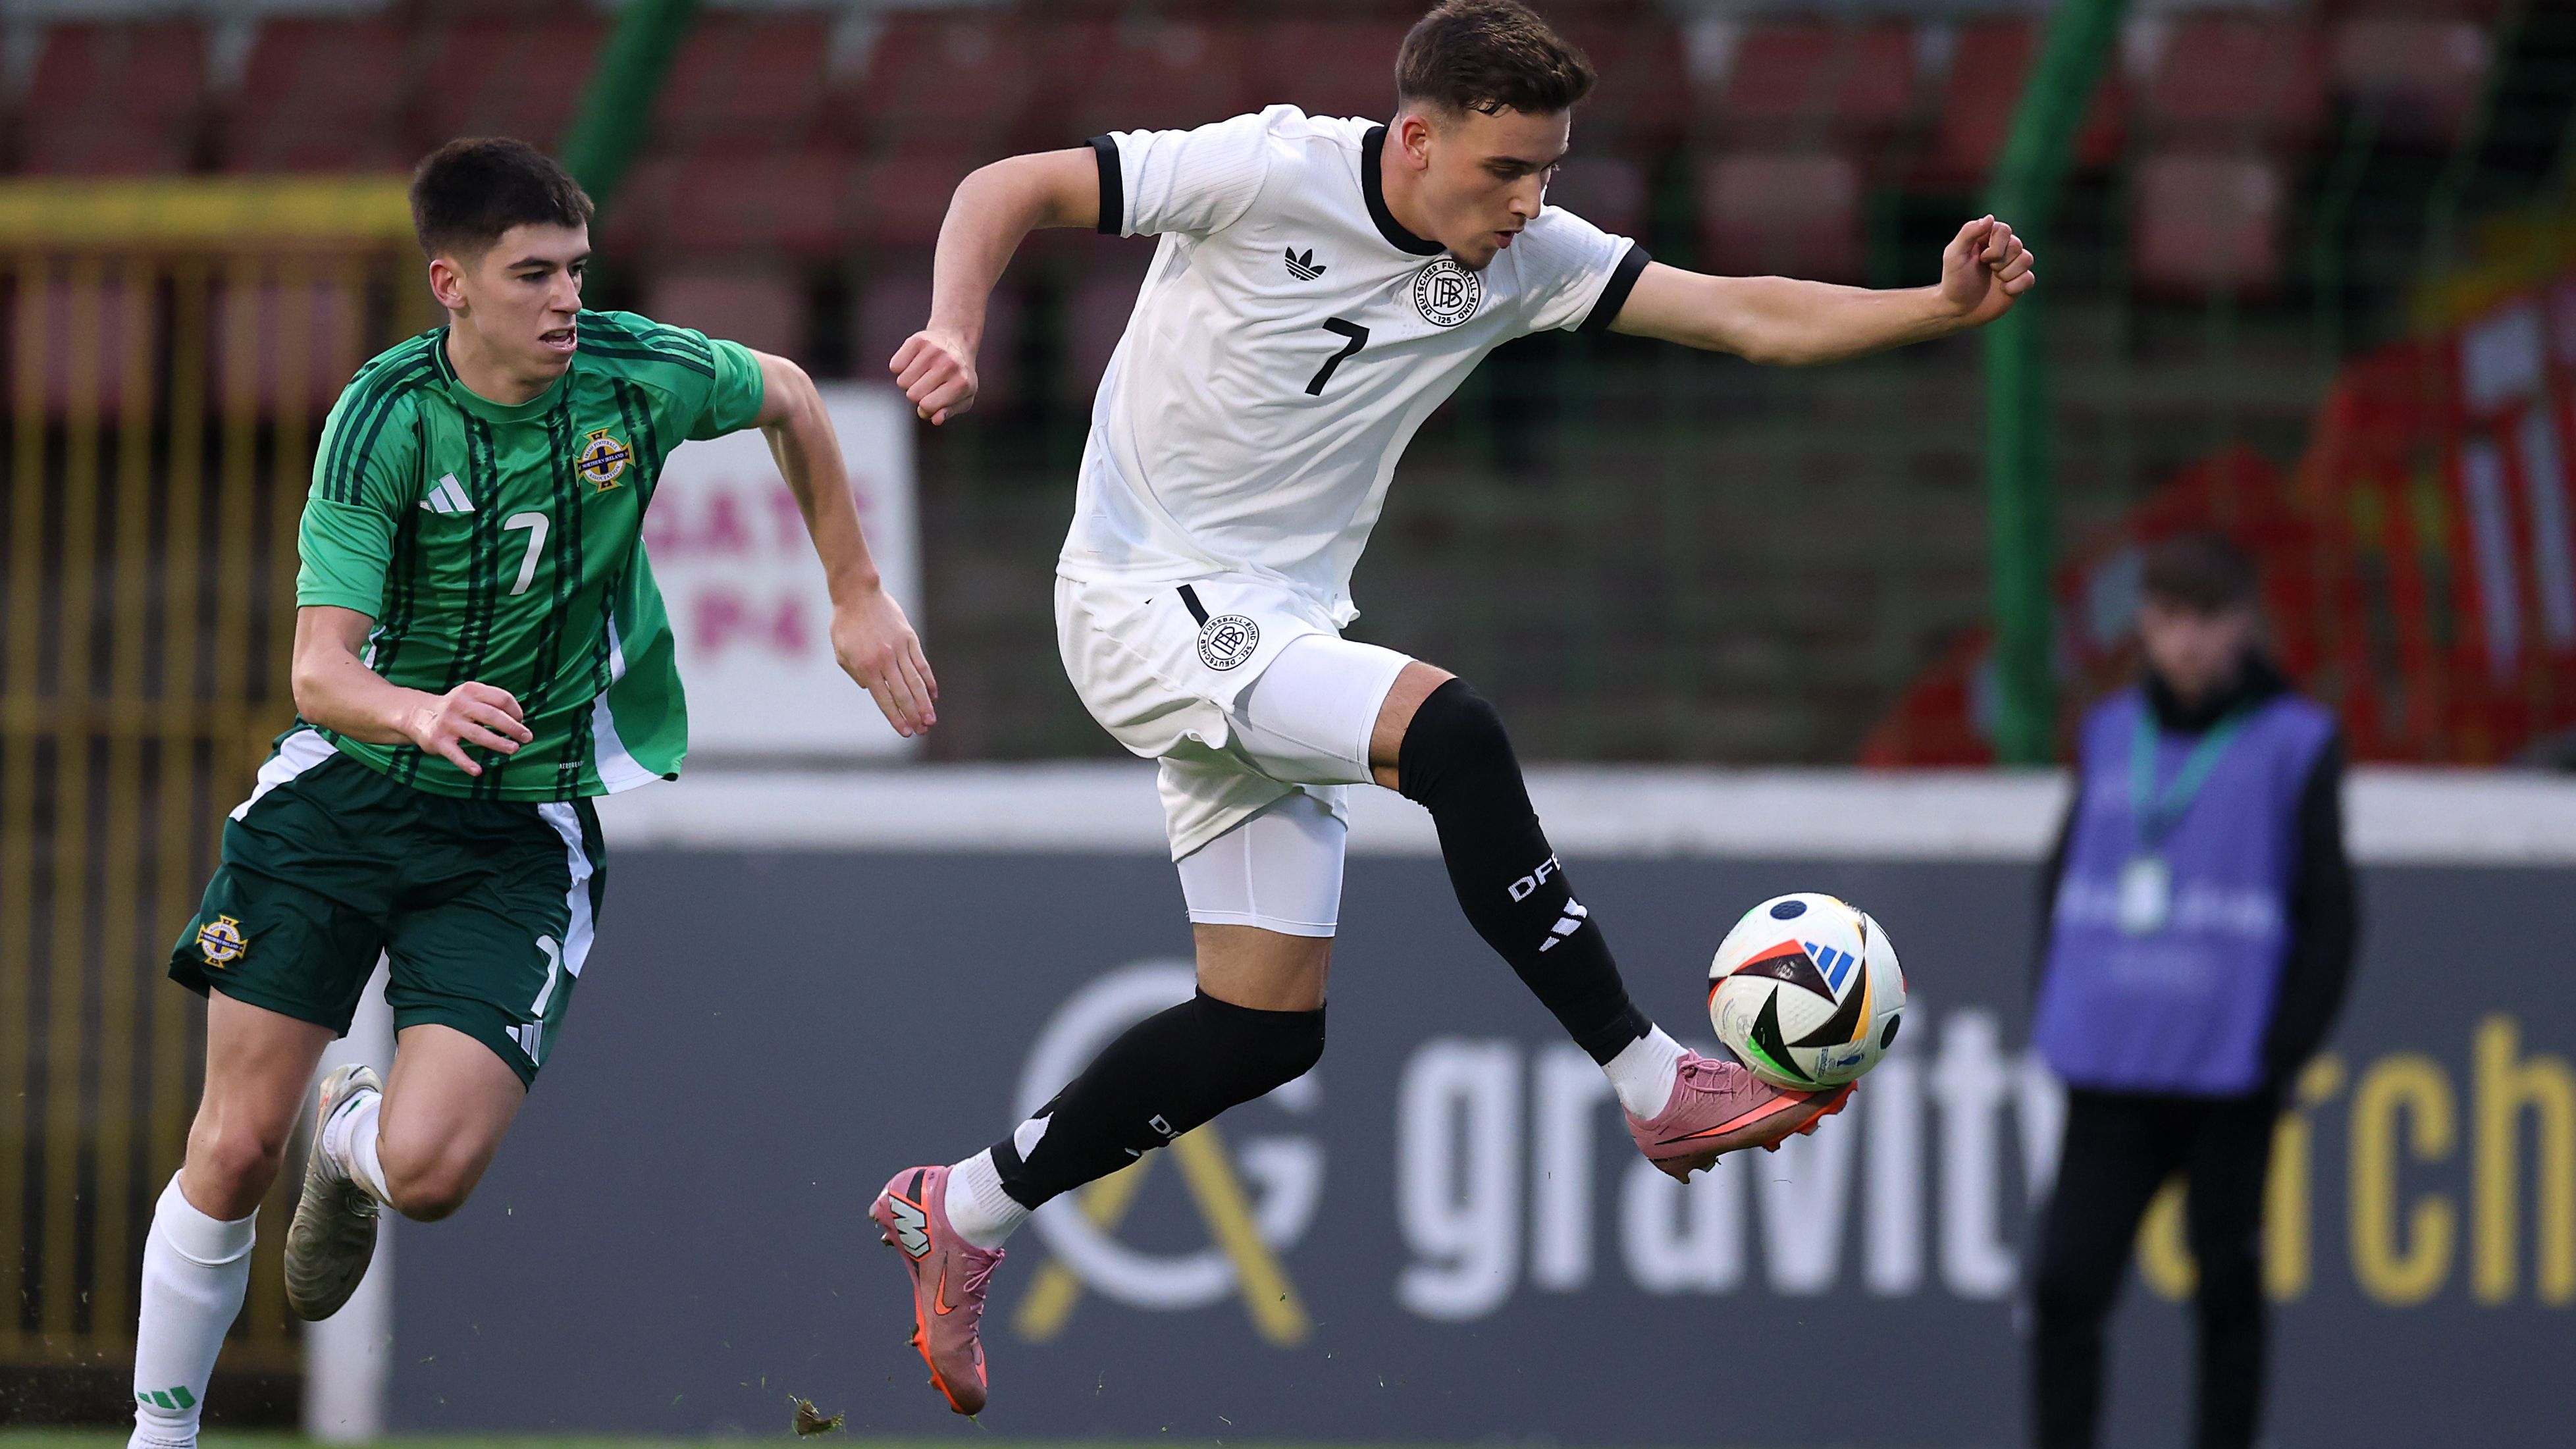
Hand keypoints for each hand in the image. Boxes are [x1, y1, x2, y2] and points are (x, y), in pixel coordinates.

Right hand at [401, 682, 531, 776]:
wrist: (418, 715)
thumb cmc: (456, 708)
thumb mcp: (471, 696)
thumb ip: (492, 703)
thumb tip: (519, 721)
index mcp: (471, 690)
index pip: (501, 698)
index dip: (515, 711)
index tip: (521, 721)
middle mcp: (459, 704)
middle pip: (492, 715)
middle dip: (513, 727)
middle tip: (527, 737)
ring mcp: (448, 723)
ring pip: (478, 734)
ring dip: (498, 743)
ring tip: (514, 749)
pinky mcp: (438, 740)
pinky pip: (455, 754)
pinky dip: (466, 763)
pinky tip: (478, 771)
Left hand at [831, 584, 937, 736]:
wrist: (858, 594)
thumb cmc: (845, 624)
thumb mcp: (841, 652)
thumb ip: (855, 673)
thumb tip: (869, 688)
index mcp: (866, 666)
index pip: (884, 699)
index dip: (896, 717)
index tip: (905, 731)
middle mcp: (885, 660)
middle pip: (903, 694)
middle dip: (913, 715)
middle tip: (923, 730)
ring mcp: (899, 649)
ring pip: (916, 681)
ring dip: (925, 703)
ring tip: (931, 719)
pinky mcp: (909, 638)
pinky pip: (921, 663)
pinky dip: (928, 680)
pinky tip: (933, 693)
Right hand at [889, 328, 977, 424]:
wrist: (956, 340)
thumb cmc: (958, 376)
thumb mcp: (963, 397)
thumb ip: (949, 411)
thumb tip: (935, 419)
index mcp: (962, 383)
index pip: (927, 406)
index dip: (925, 407)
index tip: (933, 399)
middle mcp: (949, 364)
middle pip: (912, 395)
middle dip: (917, 395)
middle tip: (928, 384)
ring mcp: (933, 350)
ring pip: (902, 382)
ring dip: (909, 382)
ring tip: (923, 373)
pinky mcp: (918, 340)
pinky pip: (895, 366)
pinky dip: (901, 368)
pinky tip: (915, 362)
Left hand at [1939, 215, 2035, 328]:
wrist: (1958, 310)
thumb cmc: (1954, 280)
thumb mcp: (1954, 254)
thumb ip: (1968, 232)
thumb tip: (1990, 218)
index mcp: (1988, 238)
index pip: (2004, 230)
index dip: (1996, 246)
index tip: (1981, 258)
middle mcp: (2003, 250)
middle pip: (2016, 245)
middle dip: (2000, 262)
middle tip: (1987, 270)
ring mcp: (2013, 266)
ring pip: (2027, 259)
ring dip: (2008, 273)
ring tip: (1995, 280)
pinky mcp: (2019, 283)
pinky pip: (2030, 278)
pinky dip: (2015, 286)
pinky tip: (2003, 290)